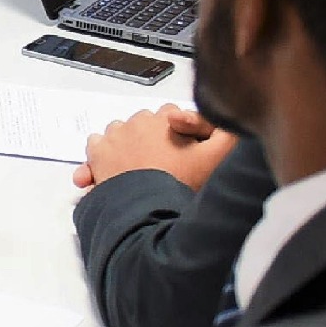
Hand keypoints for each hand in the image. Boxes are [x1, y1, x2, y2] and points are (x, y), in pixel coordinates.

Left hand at [72, 104, 235, 190]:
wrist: (151, 213)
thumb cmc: (182, 186)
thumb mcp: (218, 158)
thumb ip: (227, 134)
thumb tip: (226, 119)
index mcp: (164, 119)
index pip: (172, 113)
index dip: (178, 131)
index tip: (181, 149)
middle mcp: (137, 123)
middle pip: (145, 123)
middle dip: (152, 138)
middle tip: (162, 162)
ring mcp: (114, 137)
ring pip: (121, 133)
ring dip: (127, 145)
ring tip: (138, 168)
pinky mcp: (97, 154)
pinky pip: (97, 145)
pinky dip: (104, 155)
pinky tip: (114, 170)